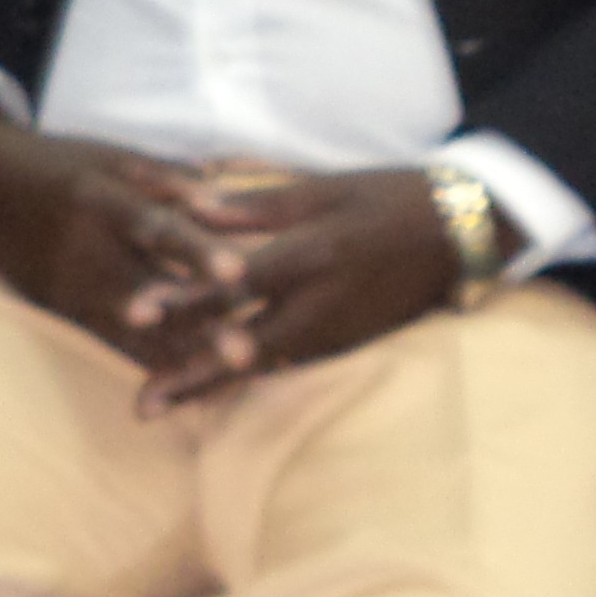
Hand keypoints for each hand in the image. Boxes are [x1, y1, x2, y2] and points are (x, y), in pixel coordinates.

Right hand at [0, 96, 248, 384]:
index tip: (236, 273)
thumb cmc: (58, 163)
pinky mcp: (61, 309)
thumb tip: (224, 201)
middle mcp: (83, 250)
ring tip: (223, 377)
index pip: (154, 228)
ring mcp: (69, 286)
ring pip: (132, 329)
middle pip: (149, 292)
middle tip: (245, 352)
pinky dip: (145, 362)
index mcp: (99, 200)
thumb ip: (166, 178)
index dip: (195, 251)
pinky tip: (184, 387)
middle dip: (198, 325)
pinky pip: (109, 342)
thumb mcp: (109, 156)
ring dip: (180, 354)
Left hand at [134, 168, 476, 413]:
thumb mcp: (326, 188)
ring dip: (213, 388)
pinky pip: (290, 368)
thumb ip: (259, 203)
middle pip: (244, 346)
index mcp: (312, 255)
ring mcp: (335, 332)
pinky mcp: (347, 345)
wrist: (462, 233)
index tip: (134, 315)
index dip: (185, 299)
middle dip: (191, 375)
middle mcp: (320, 305)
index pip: (235, 283)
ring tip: (164, 408)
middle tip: (142, 406)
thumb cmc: (388, 198)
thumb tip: (193, 205)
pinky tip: (214, 393)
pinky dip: (251, 381)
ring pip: (264, 367)